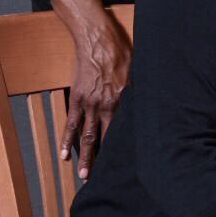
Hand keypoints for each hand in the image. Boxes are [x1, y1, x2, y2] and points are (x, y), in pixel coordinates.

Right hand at [62, 17, 130, 177]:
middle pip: (105, 138)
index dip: (127, 146)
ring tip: (84, 174)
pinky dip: (66, 140)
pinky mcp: (76, 98)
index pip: (125, 129)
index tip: (130, 161)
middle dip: (105, 158)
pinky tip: (64, 155)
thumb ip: (139, 89)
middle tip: (104, 178)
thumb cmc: (121, 51)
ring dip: (86, 157)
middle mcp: (106, 105)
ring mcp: (89, 104)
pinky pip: (70, 124)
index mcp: (123, 99)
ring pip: (87, 136)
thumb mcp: (138, 70)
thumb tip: (151, 101)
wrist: (97, 39)